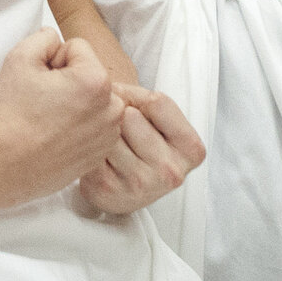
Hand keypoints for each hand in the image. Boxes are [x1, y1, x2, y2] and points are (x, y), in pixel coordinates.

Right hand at [0, 30, 124, 206]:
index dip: (51, 59)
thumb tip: (53, 39)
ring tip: (48, 119)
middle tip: (42, 100)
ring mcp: (107, 136)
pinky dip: (79, 127)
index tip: (38, 80)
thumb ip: (42, 38)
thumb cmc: (10, 115)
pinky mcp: (99, 155)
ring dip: (76, 103)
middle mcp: (111, 109)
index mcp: (96, 81)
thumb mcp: (19, 58)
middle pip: (89, 75)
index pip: (77, 48)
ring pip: (93, 101)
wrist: (2, 165)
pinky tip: (55, 136)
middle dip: (68, 81)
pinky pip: (93, 127)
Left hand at [78, 83, 204, 214]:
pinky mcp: (107, 189)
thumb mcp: (158, 119)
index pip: (157, 102)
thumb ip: (140, 98)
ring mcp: (139, 184)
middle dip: (121, 116)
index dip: (141, 100)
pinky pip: (91, 148)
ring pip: (108, 132)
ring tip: (114, 145)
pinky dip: (90, 146)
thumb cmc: (144, 142)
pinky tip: (99, 157)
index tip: (142, 113)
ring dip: (104, 131)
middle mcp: (169, 171)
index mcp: (191, 150)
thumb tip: (108, 90)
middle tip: (125, 132)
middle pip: (130, 116)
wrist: (123, 190)